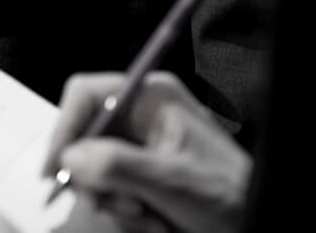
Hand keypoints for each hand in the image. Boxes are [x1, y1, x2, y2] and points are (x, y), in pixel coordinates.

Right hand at [43, 72, 250, 232]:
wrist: (261, 222)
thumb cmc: (229, 195)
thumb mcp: (172, 181)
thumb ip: (118, 166)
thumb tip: (69, 158)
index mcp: (150, 97)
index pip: (85, 95)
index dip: (63, 128)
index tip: (54, 169)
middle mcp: (140, 115)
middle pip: (84, 136)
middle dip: (96, 179)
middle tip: (114, 206)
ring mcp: (140, 145)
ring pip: (93, 170)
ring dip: (113, 202)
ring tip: (150, 219)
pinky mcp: (140, 173)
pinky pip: (109, 189)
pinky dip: (124, 212)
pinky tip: (154, 221)